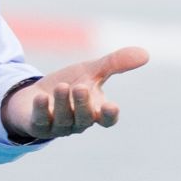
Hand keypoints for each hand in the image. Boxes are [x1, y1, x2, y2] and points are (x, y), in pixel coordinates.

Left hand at [2, 46, 149, 140]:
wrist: (35, 95)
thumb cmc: (69, 84)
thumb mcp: (91, 71)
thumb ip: (115, 63)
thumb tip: (146, 54)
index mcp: (95, 111)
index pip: (107, 120)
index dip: (110, 115)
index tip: (112, 106)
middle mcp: (78, 122)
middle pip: (85, 119)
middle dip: (83, 104)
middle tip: (80, 87)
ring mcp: (58, 126)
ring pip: (64, 119)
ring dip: (63, 103)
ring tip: (61, 87)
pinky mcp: (38, 126)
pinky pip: (40, 122)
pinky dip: (42, 109)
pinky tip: (41, 97)